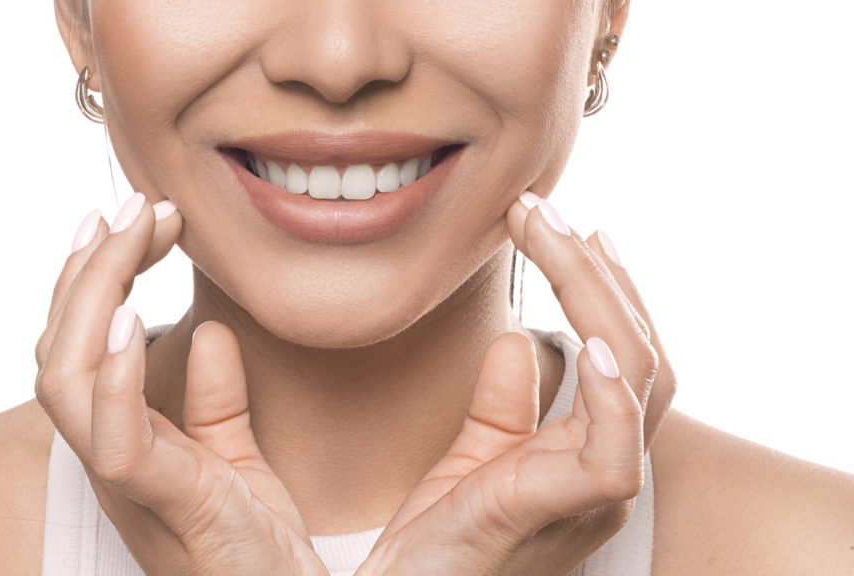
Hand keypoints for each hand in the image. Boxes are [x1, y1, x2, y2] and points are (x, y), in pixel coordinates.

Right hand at [34, 194, 327, 575]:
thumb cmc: (256, 547)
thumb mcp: (237, 460)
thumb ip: (217, 402)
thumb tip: (210, 332)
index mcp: (126, 441)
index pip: (83, 348)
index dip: (95, 278)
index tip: (132, 218)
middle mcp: (111, 457)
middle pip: (60, 350)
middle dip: (90, 268)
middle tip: (133, 207)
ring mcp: (129, 481)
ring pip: (66, 381)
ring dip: (93, 298)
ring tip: (128, 236)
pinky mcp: (164, 504)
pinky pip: (115, 439)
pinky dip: (114, 377)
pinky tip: (133, 316)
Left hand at [356, 192, 675, 574]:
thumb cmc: (445, 540)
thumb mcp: (475, 456)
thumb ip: (503, 402)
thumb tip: (518, 338)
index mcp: (587, 448)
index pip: (621, 353)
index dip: (604, 287)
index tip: (569, 228)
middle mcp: (605, 465)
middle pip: (635, 350)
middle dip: (594, 270)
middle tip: (543, 209)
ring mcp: (591, 489)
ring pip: (633, 375)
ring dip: (596, 294)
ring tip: (558, 235)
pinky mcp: (558, 511)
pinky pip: (611, 452)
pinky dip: (606, 393)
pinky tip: (582, 338)